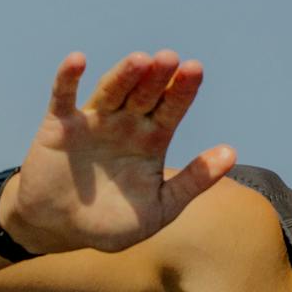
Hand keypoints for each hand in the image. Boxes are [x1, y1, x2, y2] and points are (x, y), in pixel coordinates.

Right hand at [0, 50, 235, 254]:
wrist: (59, 231)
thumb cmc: (110, 223)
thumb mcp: (159, 208)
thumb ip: (192, 182)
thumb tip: (231, 153)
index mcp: (151, 140)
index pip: (171, 109)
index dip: (183, 91)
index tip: (195, 71)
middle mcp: (125, 123)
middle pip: (144, 93)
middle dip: (157, 77)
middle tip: (170, 59)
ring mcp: (94, 120)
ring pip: (111, 90)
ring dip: (124, 74)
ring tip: (140, 60)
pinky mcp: (60, 123)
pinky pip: (63, 95)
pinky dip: (68, 77)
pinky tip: (78, 60)